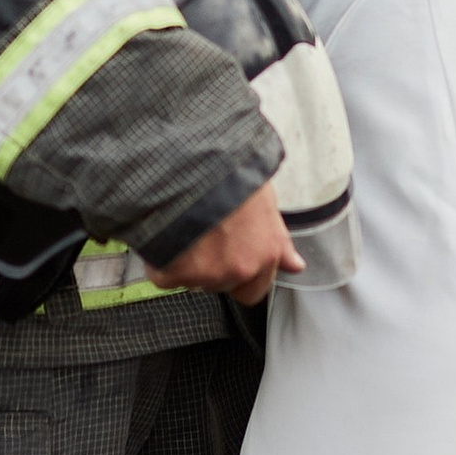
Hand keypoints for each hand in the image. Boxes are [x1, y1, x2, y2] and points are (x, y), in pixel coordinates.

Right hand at [148, 179, 303, 306]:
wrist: (190, 164)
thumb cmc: (228, 171)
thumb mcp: (264, 198)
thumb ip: (278, 239)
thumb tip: (296, 265)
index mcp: (267, 251)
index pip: (255, 290)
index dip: (239, 274)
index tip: (227, 257)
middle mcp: (241, 268)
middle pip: (221, 285)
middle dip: (212, 269)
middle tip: (202, 238)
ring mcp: (208, 274)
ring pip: (193, 281)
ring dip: (186, 262)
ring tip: (182, 227)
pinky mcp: (176, 273)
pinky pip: (163, 276)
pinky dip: (160, 261)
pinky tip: (163, 234)